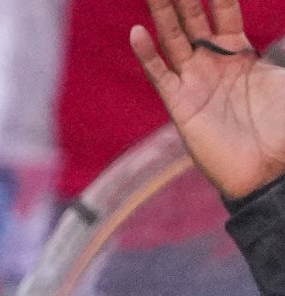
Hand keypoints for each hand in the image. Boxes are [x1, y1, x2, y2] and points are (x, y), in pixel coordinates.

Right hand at [132, 0, 284, 198]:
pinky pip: (159, 74)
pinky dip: (147, 54)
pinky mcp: (180, 104)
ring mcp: (194, 82)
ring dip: (162, 13)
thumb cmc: (284, 127)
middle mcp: (213, 64)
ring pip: (172, 39)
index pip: (224, 9)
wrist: (270, 169)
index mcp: (241, 53)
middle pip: (192, 19)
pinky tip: (137, 32)